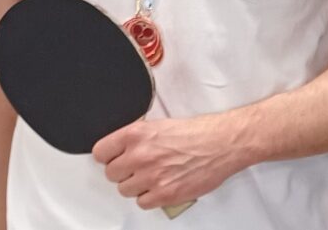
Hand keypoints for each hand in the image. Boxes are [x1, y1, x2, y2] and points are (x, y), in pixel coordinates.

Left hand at [92, 114, 252, 209]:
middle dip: (125, 171)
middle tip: (141, 166)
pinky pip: (143, 202)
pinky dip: (152, 197)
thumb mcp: (163, 124)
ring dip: (138, 185)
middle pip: (111, 174)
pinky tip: (163, 184)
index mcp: (137, 134)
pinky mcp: (165, 194)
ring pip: (125, 190)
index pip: (101, 152)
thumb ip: (139, 138)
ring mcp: (152, 177)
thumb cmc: (202, 132)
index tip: (115, 158)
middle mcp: (141, 155)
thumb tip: (122, 149)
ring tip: (156, 175)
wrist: (226, 142)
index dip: (109, 156)